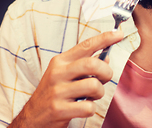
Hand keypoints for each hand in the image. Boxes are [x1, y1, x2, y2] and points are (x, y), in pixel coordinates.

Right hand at [9, 30, 123, 127]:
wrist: (32, 118)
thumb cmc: (54, 93)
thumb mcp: (65, 74)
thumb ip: (84, 65)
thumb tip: (106, 58)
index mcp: (60, 62)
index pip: (86, 45)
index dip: (104, 38)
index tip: (118, 34)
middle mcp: (58, 73)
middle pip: (92, 64)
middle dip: (106, 72)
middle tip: (104, 79)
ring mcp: (57, 92)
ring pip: (93, 86)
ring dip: (99, 93)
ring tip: (91, 96)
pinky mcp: (59, 109)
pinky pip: (88, 107)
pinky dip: (91, 109)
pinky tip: (82, 108)